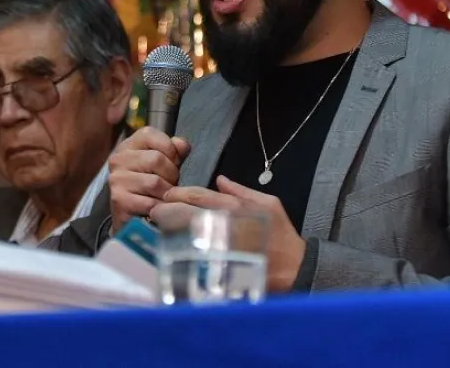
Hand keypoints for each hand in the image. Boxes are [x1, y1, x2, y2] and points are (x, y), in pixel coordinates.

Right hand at [108, 127, 189, 232]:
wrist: (133, 218)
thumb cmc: (151, 188)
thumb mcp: (165, 164)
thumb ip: (175, 151)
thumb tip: (182, 145)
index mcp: (129, 145)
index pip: (150, 134)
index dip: (169, 149)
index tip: (173, 162)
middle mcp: (118, 159)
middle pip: (156, 159)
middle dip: (171, 174)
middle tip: (168, 184)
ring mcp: (117, 180)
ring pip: (155, 182)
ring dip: (166, 193)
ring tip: (163, 197)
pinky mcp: (119, 200)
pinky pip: (151, 202)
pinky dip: (160, 208)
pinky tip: (157, 209)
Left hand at [157, 175, 306, 291]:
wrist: (295, 269)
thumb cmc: (281, 234)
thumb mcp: (268, 204)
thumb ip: (241, 190)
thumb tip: (220, 180)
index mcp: (234, 207)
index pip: (196, 195)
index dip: (177, 193)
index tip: (167, 195)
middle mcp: (223, 224)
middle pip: (183, 212)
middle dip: (165, 210)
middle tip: (155, 210)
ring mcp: (217, 246)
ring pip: (182, 233)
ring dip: (167, 228)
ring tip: (158, 227)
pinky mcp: (216, 266)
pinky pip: (190, 255)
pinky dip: (177, 249)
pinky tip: (169, 247)